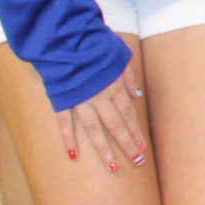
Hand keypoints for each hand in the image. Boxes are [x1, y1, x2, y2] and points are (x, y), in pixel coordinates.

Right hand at [58, 32, 148, 173]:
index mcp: (113, 85)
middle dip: (126, 144)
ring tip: (112, 166)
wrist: (67, 37)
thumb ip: (129, 76)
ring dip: (103, 149)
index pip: (128, 114)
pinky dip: (68, 139)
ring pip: (94, 129)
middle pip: (116, 125)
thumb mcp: (119, 55)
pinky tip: (73, 155)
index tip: (142, 147)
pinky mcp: (63, 100)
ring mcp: (80, 100)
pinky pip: (65, 123)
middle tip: (136, 161)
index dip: (135, 131)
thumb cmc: (95, 44)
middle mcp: (99, 96)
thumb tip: (137, 96)